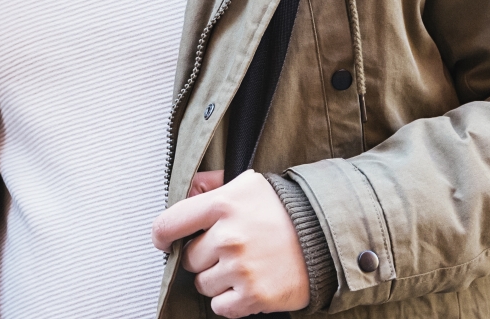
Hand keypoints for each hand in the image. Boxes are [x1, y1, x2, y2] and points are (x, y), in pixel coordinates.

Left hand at [152, 169, 309, 316]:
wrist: (327, 236)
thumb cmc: (284, 209)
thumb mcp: (246, 184)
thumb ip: (211, 184)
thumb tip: (186, 186)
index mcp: (221, 205)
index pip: (168, 224)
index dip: (162, 237)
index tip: (165, 242)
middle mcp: (227, 237)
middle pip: (187, 259)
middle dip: (201, 258)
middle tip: (224, 252)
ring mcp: (241, 269)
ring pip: (202, 284)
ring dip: (215, 280)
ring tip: (239, 268)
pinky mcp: (255, 296)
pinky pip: (221, 307)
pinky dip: (228, 301)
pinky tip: (243, 287)